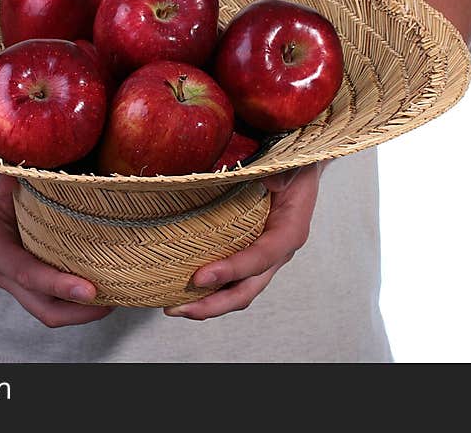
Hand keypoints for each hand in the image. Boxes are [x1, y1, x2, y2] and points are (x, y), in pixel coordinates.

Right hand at [0, 170, 114, 326]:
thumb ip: (0, 178)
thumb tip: (7, 181)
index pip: (26, 274)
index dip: (56, 285)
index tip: (88, 290)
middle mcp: (7, 272)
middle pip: (43, 307)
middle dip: (78, 311)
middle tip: (112, 301)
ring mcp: (22, 280)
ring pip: (53, 310)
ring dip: (83, 311)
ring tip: (115, 298)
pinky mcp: (37, 279)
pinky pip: (59, 301)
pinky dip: (81, 302)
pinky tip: (106, 289)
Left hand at [164, 161, 324, 319]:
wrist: (297, 166)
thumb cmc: (291, 164)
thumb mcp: (287, 163)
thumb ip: (275, 173)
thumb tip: (259, 180)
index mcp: (289, 230)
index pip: (262, 257)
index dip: (233, 270)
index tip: (200, 278)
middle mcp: (277, 251)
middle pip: (247, 289)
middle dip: (212, 305)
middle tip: (177, 308)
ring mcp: (262, 258)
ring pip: (237, 291)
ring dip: (206, 304)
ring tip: (173, 307)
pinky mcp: (247, 255)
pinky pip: (230, 280)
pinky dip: (208, 289)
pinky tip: (182, 290)